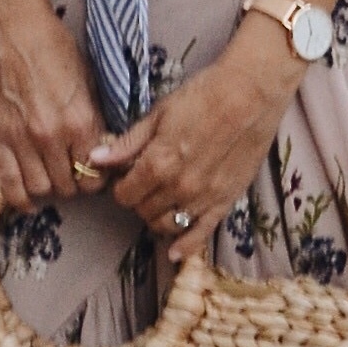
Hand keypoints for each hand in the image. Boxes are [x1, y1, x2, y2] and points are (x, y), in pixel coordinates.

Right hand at [0, 0, 104, 212]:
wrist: (12, 27)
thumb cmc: (53, 46)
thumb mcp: (87, 80)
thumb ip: (92, 119)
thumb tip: (100, 147)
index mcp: (80, 121)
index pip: (96, 174)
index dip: (98, 178)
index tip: (95, 173)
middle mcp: (52, 136)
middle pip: (70, 187)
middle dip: (75, 185)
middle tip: (73, 173)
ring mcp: (22, 139)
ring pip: (41, 190)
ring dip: (49, 189)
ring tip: (51, 177)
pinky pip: (9, 185)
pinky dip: (21, 198)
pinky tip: (28, 198)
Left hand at [90, 14, 299, 262]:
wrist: (251, 93)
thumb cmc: (204, 96)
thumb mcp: (159, 114)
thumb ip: (128, 143)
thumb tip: (96, 159)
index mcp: (157, 164)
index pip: (124, 195)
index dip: (121, 186)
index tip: (126, 177)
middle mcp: (178, 187)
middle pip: (143, 211)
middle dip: (138, 200)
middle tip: (144, 185)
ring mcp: (203, 198)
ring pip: (167, 226)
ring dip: (158, 218)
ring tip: (161, 203)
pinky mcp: (225, 202)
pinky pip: (201, 235)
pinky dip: (186, 247)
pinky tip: (175, 253)